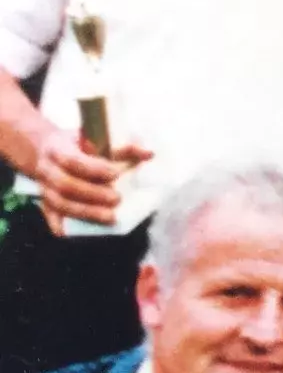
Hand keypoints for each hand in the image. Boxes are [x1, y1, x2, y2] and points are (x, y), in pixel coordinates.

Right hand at [32, 127, 149, 231]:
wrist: (46, 150)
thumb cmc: (78, 147)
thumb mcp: (95, 140)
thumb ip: (124, 149)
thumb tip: (150, 153)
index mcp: (57, 148)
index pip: (72, 160)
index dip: (94, 169)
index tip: (116, 174)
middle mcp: (46, 169)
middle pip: (65, 184)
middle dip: (93, 194)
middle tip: (117, 199)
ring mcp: (43, 187)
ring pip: (59, 203)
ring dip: (86, 212)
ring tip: (111, 217)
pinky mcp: (44, 202)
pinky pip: (49, 216)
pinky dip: (60, 225)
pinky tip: (72, 232)